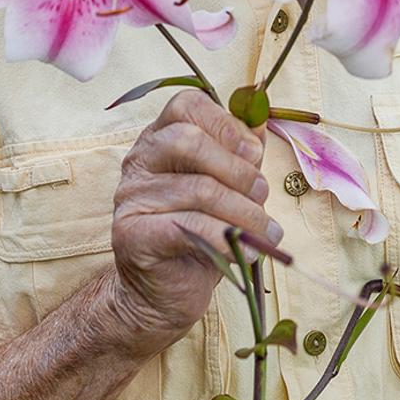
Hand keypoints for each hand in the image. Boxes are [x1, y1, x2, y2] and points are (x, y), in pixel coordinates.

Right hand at [109, 92, 280, 351]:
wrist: (163, 293)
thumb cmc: (199, 236)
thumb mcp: (226, 189)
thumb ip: (239, 155)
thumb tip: (260, 121)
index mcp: (159, 139)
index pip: (186, 106)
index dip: (226, 124)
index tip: (254, 153)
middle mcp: (139, 161)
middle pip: (188, 140)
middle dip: (238, 170)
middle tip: (262, 195)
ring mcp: (131, 197)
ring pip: (199, 190)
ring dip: (246, 213)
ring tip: (268, 233)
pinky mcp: (133, 234)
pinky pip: (189, 227)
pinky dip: (227, 239)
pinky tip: (247, 251)